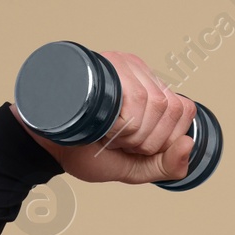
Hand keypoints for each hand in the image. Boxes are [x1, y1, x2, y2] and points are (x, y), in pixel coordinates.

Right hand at [10, 50, 196, 184]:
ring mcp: (120, 65)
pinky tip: (105, 126)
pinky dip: (124, 125)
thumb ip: (167, 167)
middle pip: (171, 107)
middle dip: (148, 140)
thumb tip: (189, 142)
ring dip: (133, 134)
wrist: (45, 146)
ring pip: (154, 103)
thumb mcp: (135, 169)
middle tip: (119, 141)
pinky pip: (135, 99)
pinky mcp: (103, 66)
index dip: (166, 137)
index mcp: (150, 89)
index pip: (185, 108)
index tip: (137, 146)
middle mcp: (138, 71)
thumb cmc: (86, 152)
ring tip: (109, 133)